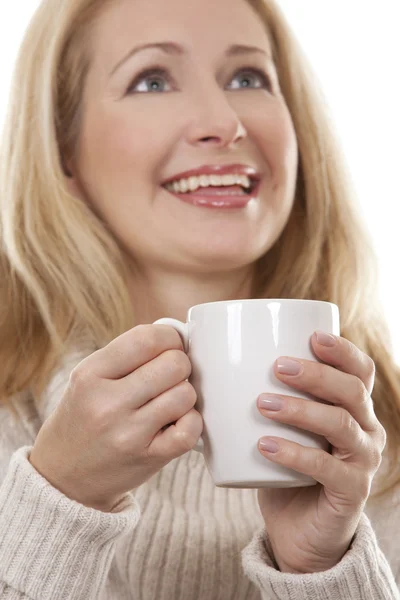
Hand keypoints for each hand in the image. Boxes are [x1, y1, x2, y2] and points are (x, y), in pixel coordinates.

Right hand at [29, 324, 202, 511]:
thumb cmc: (83, 419)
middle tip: (171, 375)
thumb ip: (126, 356)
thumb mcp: (87, 379)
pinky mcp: (148, 458)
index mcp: (90, 374)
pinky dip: (191, 422)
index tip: (171, 344)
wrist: (62, 478)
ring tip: (169, 400)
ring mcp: (129, 433)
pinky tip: (177, 421)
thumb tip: (177, 337)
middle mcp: (108, 403)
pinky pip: (190, 429)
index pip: (146, 339)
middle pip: (173, 364)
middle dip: (181, 364)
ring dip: (185, 394)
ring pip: (185, 394)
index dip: (169, 337)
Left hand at [256, 331, 386, 573]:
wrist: (299, 529)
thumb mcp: (282, 427)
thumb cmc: (286, 467)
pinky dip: (293, 453)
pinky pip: (327, 468)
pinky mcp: (351, 491)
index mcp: (355, 408)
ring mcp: (363, 461)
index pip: (360, 371)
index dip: (342, 350)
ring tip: (262, 404)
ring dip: (300, 409)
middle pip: (352, 391)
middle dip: (315, 373)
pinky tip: (264, 445)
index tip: (312, 336)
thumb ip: (268, 395)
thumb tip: (216, 362)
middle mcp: (367, 429)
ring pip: (340, 424)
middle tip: (277, 367)